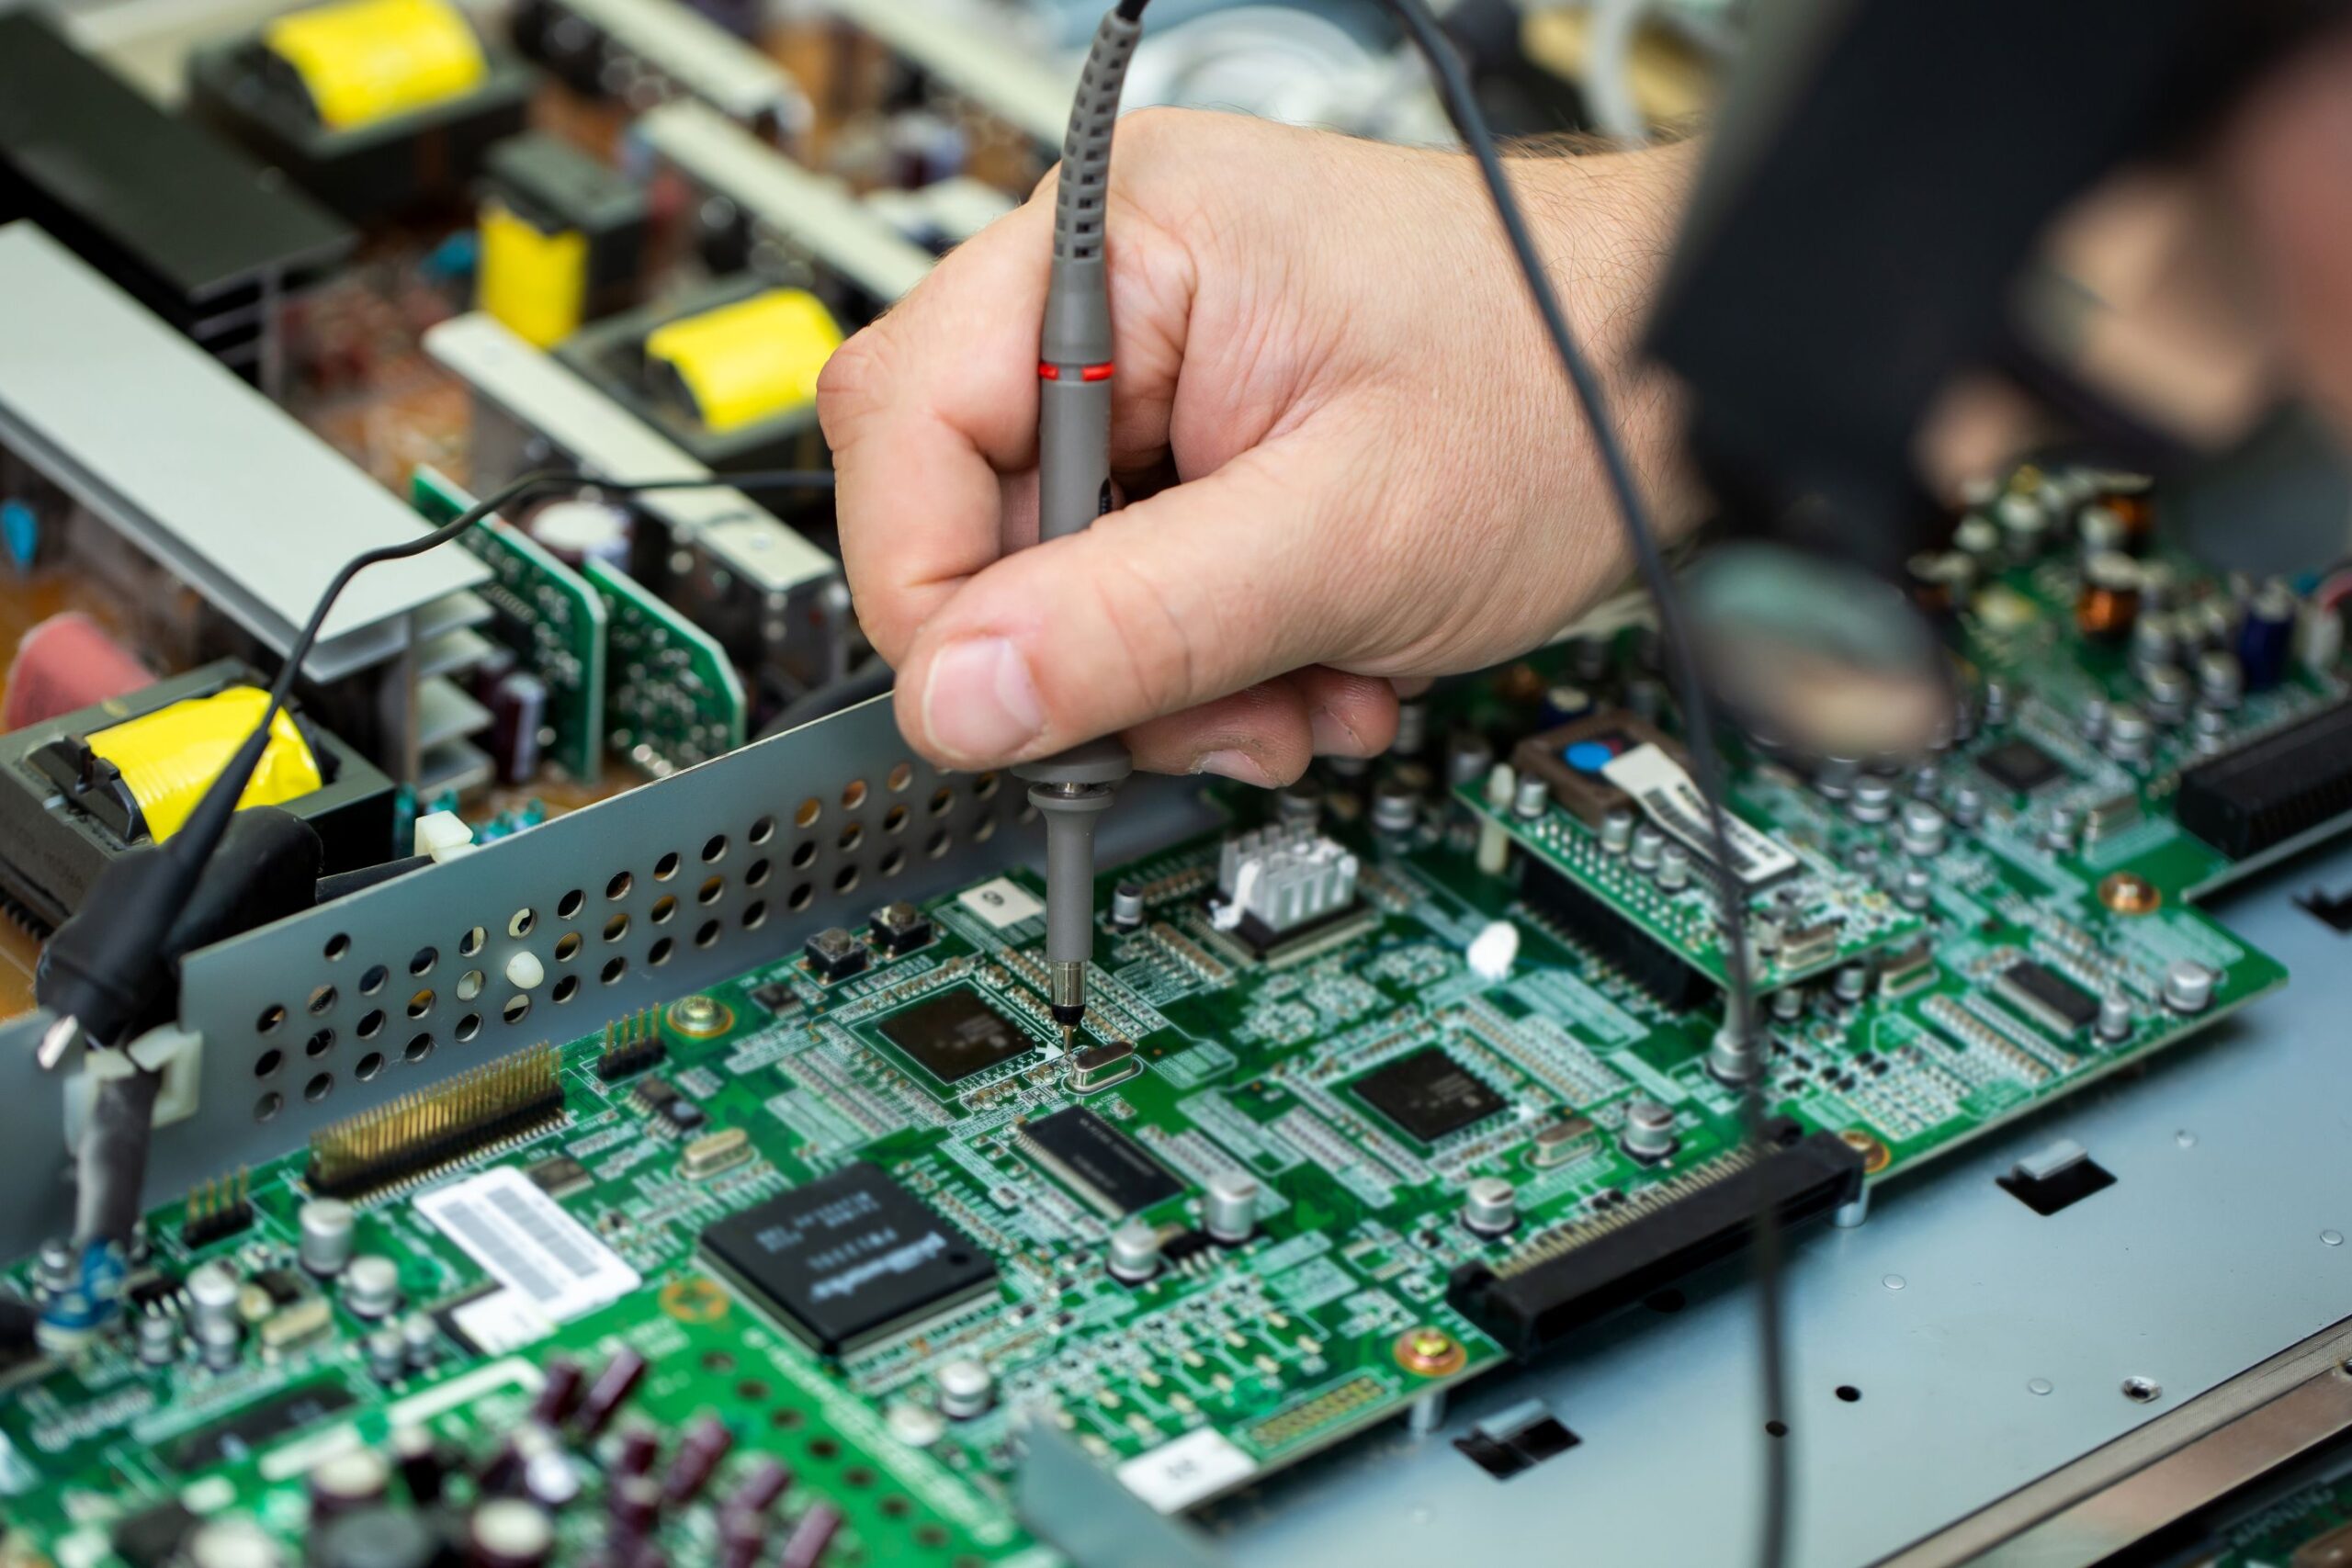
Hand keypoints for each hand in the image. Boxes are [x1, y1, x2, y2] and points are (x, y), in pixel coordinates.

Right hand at [819, 108, 1696, 784]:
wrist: (1686, 380)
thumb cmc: (1562, 387)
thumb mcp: (1343, 538)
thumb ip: (1136, 624)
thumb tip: (959, 699)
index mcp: (1124, 240)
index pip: (908, 424)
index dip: (936, 595)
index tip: (1010, 710)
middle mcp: (1117, 284)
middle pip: (975, 509)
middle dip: (1092, 652)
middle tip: (1206, 714)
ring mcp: (1158, 358)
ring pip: (1059, 568)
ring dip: (1171, 675)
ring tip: (1304, 691)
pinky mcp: (1203, 428)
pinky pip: (1137, 572)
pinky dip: (1217, 653)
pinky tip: (1319, 660)